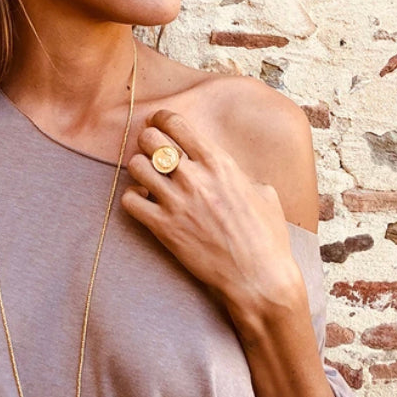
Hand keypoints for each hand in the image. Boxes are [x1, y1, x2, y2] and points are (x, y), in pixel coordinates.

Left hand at [119, 108, 306, 336]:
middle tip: (150, 152)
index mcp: (219, 162)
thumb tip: (235, 174)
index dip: (162, 119)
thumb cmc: (267, 237)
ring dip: (138, 170)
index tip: (158, 124)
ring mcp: (177, 202)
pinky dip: (132, 199)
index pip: (176, 123)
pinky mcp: (163, 228)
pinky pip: (129, 201)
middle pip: (150, 139)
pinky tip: (144, 205)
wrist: (259, 277)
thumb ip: (242, 176)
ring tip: (147, 180)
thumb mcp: (264, 194)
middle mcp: (195, 177)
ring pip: (135, 166)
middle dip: (147, 142)